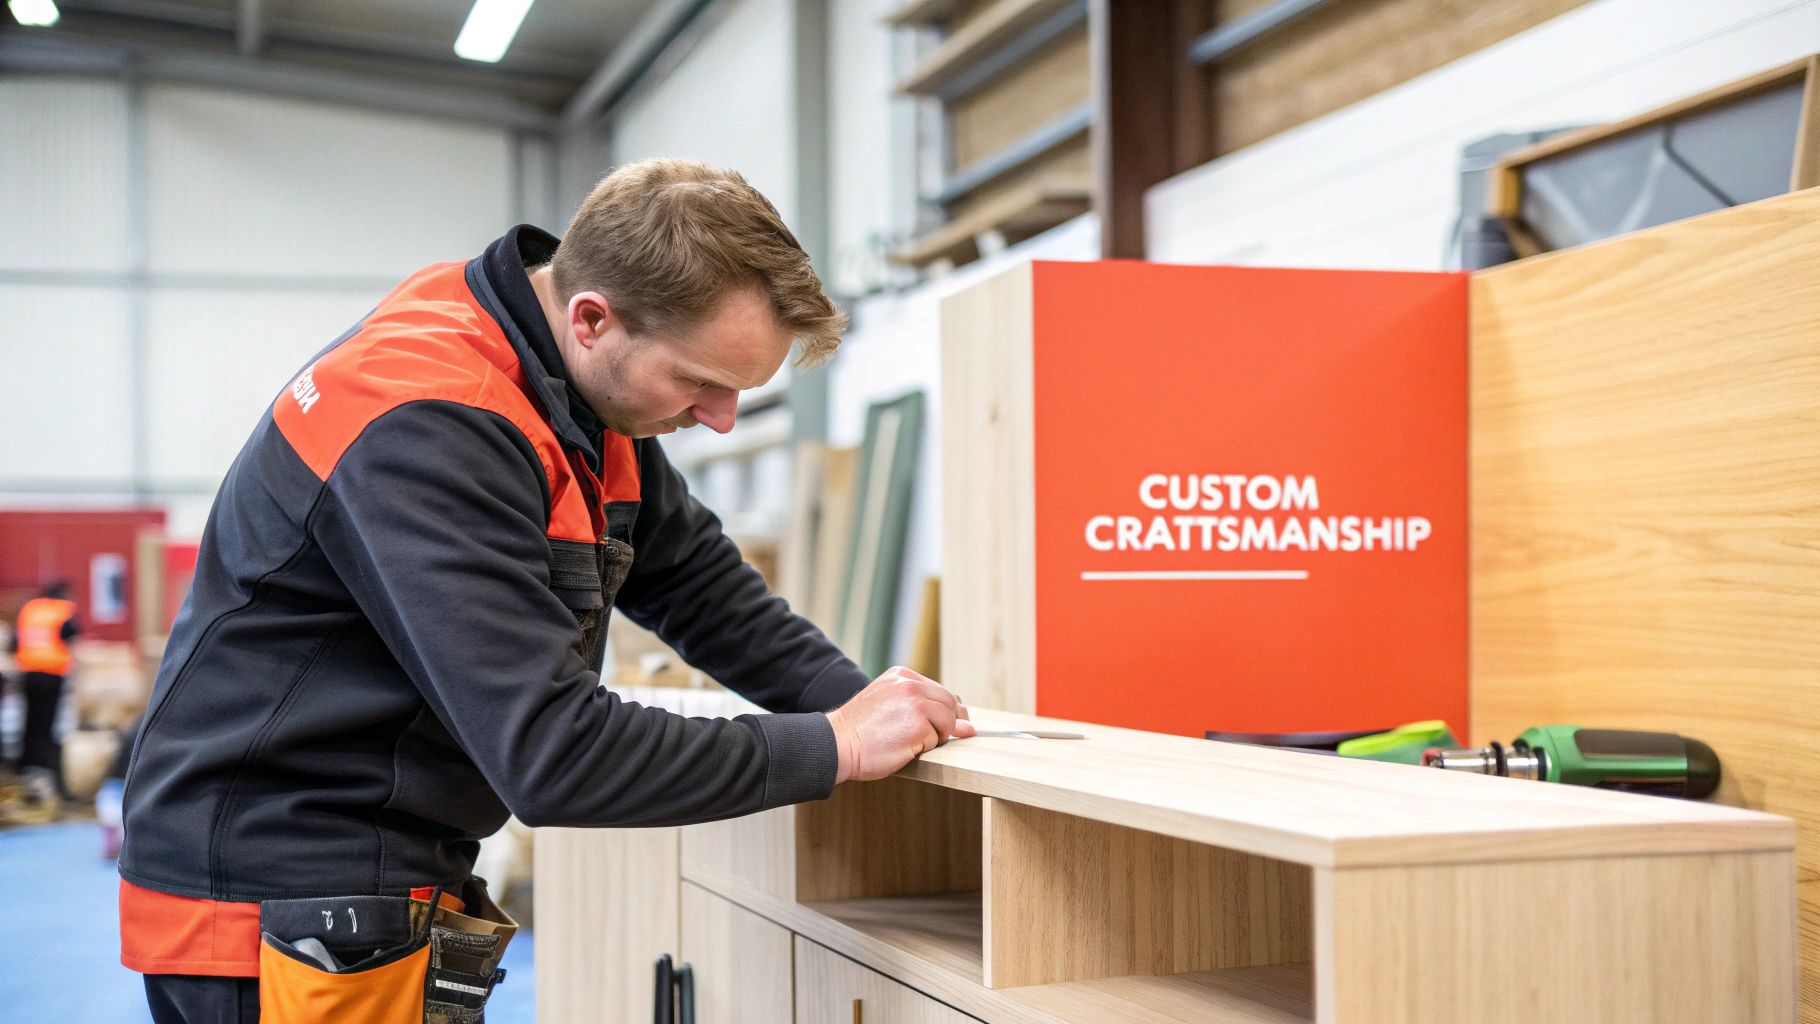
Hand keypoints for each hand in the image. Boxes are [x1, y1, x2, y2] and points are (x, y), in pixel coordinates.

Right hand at [826, 666, 975, 782]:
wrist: (836, 744)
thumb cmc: (860, 731)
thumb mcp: (889, 704)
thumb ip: (923, 707)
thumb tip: (970, 727)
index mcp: (902, 676)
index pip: (940, 692)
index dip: (942, 713)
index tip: (931, 726)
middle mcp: (910, 684)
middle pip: (950, 704)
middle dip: (943, 725)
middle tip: (920, 738)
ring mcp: (915, 704)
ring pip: (948, 722)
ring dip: (934, 737)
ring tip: (907, 741)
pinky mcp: (918, 726)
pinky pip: (937, 740)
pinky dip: (924, 748)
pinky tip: (902, 748)